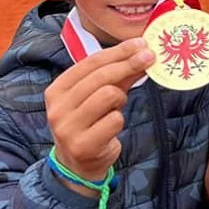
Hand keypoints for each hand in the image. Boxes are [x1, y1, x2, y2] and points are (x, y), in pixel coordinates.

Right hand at [45, 37, 154, 185]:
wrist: (78, 164)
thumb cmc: (92, 122)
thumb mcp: (100, 95)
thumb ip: (119, 75)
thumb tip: (143, 52)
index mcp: (58, 90)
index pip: (90, 62)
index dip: (118, 51)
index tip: (141, 43)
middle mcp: (58, 107)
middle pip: (101, 76)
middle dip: (129, 64)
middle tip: (151, 57)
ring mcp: (68, 127)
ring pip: (109, 95)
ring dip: (121, 98)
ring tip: (116, 107)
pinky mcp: (83, 145)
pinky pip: (115, 120)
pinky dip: (119, 120)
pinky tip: (111, 127)